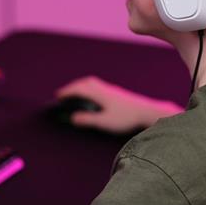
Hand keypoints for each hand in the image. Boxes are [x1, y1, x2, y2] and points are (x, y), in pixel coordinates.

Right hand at [55, 76, 182, 133]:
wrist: (147, 111)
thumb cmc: (127, 118)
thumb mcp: (105, 122)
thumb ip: (88, 120)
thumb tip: (73, 117)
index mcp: (100, 94)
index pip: (79, 89)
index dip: (67, 92)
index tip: (58, 97)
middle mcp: (105, 88)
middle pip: (85, 82)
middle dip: (73, 87)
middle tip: (63, 94)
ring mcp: (112, 90)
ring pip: (93, 83)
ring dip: (82, 86)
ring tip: (75, 94)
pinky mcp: (117, 93)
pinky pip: (99, 86)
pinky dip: (90, 88)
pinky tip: (92, 97)